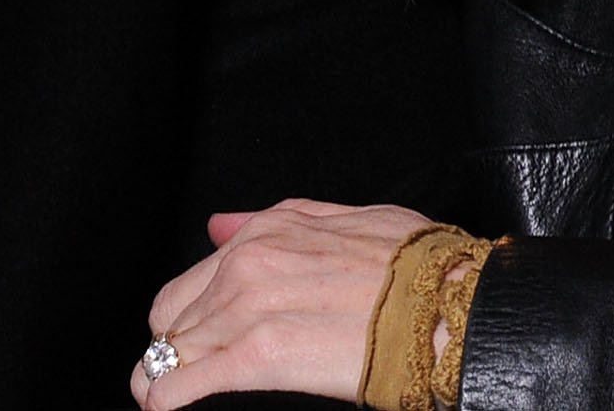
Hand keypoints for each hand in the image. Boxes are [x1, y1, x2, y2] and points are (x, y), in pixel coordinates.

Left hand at [133, 198, 434, 406]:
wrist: (452, 304)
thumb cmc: (415, 268)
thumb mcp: (346, 220)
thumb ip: (275, 223)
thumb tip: (217, 225)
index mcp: (270, 230)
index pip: (195, 278)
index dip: (188, 316)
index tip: (189, 341)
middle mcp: (251, 261)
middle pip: (177, 315)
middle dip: (172, 348)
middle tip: (178, 374)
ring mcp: (252, 307)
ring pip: (180, 348)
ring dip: (166, 376)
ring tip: (161, 393)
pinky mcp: (261, 355)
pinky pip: (192, 379)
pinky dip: (169, 395)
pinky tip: (162, 405)